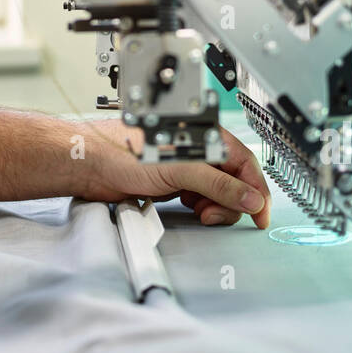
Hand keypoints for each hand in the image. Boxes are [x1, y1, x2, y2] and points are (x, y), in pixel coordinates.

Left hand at [79, 120, 270, 228]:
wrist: (90, 164)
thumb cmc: (125, 151)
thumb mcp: (180, 169)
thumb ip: (218, 184)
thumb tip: (249, 198)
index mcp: (206, 136)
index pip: (244, 164)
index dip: (256, 190)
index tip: (261, 215)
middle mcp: (199, 151)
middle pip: (233, 181)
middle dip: (230, 202)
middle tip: (213, 214)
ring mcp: (186, 168)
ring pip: (217, 193)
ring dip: (213, 207)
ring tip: (198, 212)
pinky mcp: (173, 182)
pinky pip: (199, 198)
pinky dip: (200, 207)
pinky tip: (188, 209)